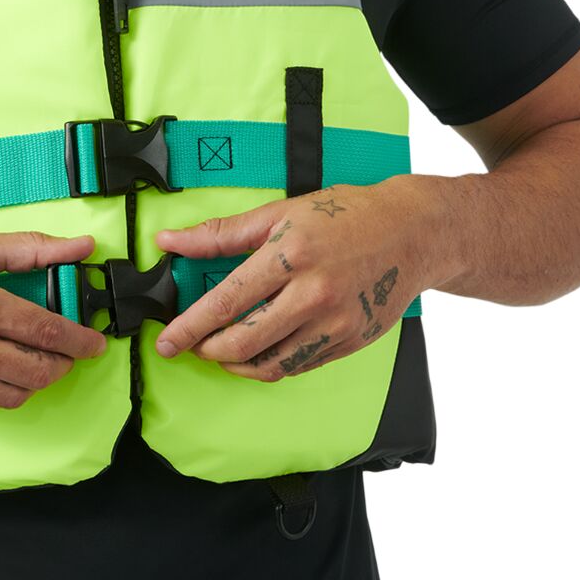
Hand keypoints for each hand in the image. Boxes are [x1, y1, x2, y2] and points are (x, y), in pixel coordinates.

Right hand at [0, 228, 106, 409]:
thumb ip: (28, 249)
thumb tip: (78, 245)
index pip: (45, 331)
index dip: (79, 340)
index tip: (95, 343)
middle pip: (34, 370)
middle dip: (62, 364)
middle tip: (69, 352)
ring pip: (11, 395)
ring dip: (34, 382)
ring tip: (37, 362)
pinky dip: (1, 391)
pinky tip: (2, 370)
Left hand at [151, 177, 437, 380]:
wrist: (411, 232)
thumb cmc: (344, 216)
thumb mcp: (278, 213)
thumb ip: (220, 234)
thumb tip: (169, 240)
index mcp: (290, 256)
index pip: (227, 301)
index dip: (191, 326)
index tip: (167, 341)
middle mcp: (314, 294)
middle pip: (245, 341)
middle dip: (208, 349)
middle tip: (192, 345)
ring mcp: (335, 323)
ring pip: (272, 364)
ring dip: (236, 364)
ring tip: (220, 352)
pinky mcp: (350, 342)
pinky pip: (299, 365)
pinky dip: (270, 366)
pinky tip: (256, 353)